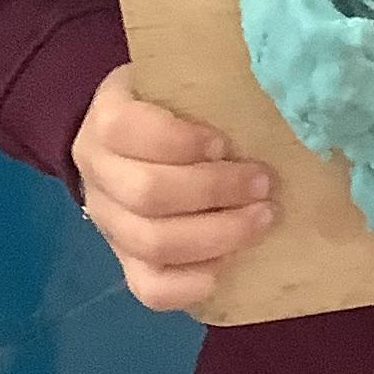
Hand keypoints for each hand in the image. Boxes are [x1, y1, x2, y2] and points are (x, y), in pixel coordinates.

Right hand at [73, 64, 275, 312]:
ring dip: (217, 235)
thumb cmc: (168, 110)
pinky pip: (149, 288)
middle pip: (147, 194)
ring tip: (263, 219)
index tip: (225, 143)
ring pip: (152, 243)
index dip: (179, 141)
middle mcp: (98, 175)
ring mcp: (109, 224)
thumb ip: (206, 92)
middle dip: (215, 191)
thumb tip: (275, 96)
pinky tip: (226, 269)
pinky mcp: (125, 262)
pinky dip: (189, 285)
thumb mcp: (175, 85)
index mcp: (106, 121)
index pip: (128, 131)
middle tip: (264, 184)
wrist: (125, 145)